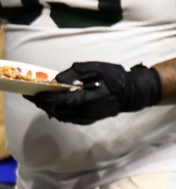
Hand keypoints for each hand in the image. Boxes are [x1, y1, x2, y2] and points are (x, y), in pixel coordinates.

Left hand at [27, 61, 161, 124]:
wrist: (132, 93)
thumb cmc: (115, 78)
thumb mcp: (96, 68)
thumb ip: (75, 72)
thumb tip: (58, 80)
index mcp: (86, 100)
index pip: (58, 102)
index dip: (43, 98)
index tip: (31, 93)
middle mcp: (83, 112)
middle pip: (56, 110)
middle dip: (43, 103)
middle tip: (32, 95)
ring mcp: (86, 118)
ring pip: (61, 115)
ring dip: (49, 108)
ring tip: (41, 99)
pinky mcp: (88, 119)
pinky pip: (68, 117)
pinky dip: (58, 111)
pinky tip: (56, 105)